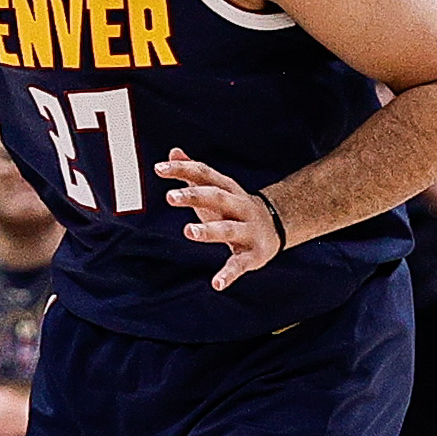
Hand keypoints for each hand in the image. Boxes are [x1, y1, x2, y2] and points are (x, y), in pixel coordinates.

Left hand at [161, 152, 284, 291]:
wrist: (276, 226)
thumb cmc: (235, 208)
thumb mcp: (217, 189)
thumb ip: (194, 173)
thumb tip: (173, 152)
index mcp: (228, 189)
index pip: (204, 174)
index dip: (183, 170)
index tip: (160, 168)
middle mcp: (239, 206)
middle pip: (217, 197)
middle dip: (194, 196)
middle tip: (170, 197)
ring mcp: (248, 230)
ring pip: (228, 229)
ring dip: (209, 230)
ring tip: (189, 232)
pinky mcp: (253, 254)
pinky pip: (239, 264)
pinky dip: (228, 274)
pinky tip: (216, 284)